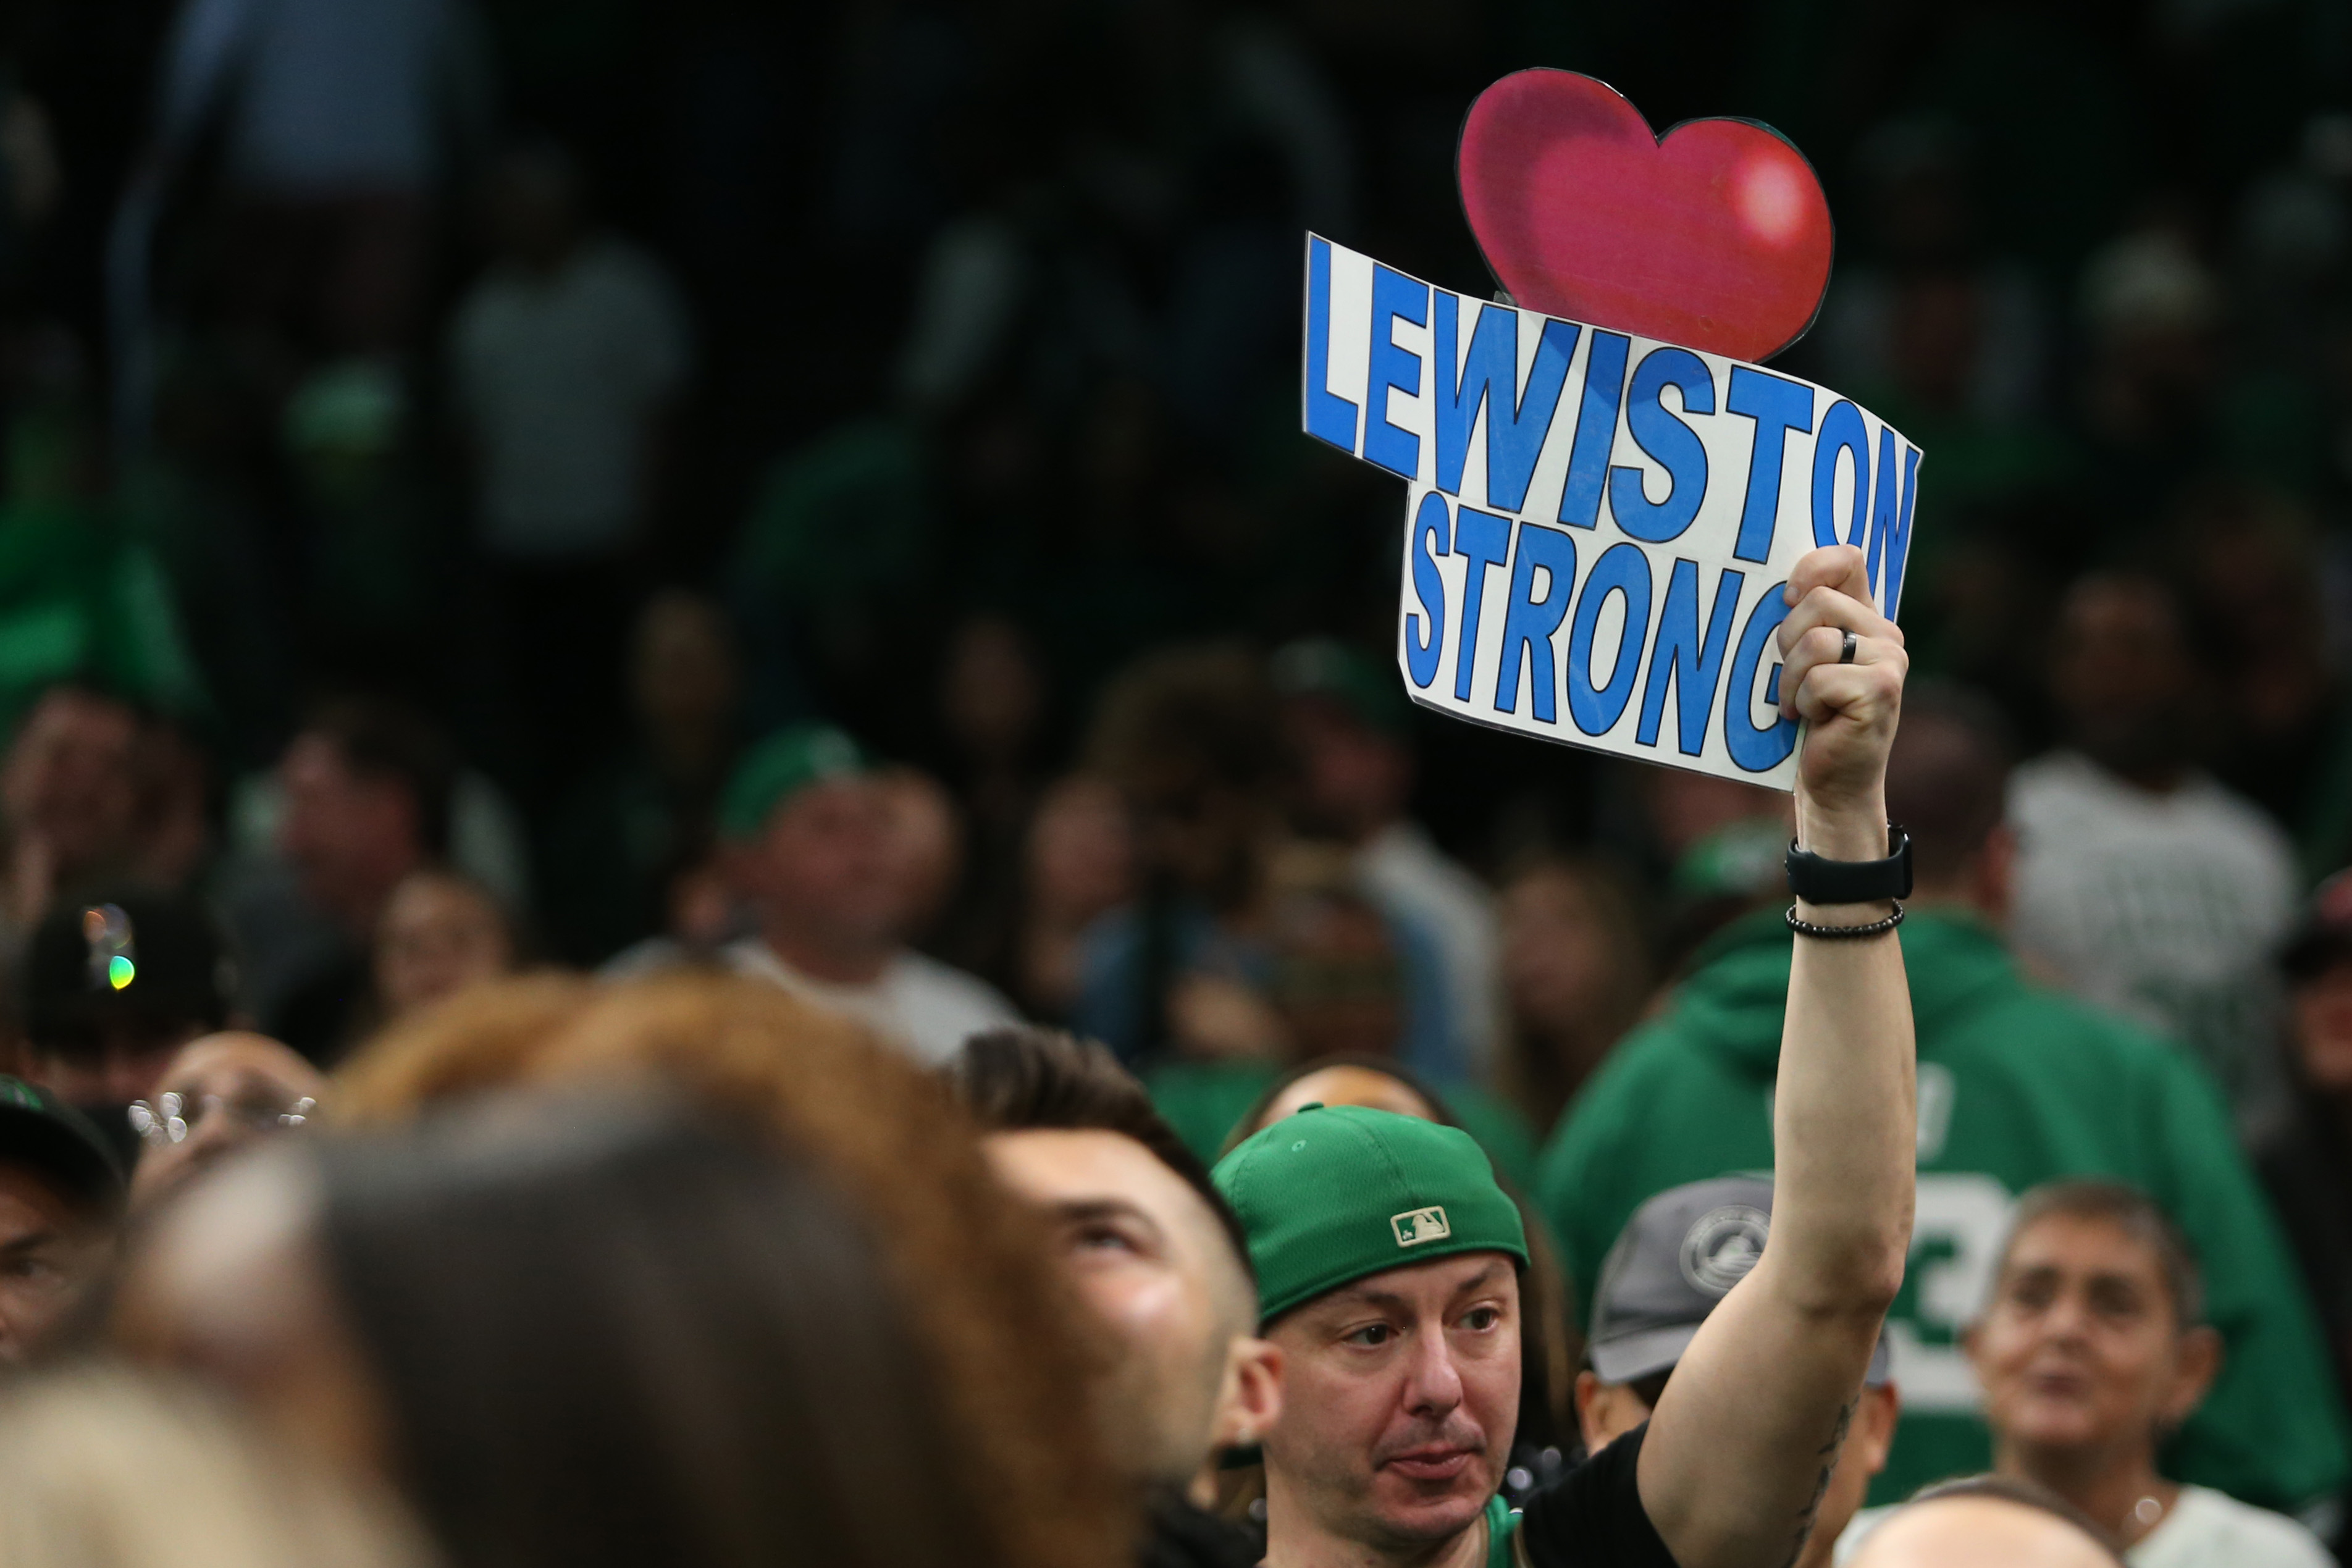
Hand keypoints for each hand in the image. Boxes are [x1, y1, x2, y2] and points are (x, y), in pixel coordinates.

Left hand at [1773, 545, 1905, 860]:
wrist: (1833, 780)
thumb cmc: (1812, 719)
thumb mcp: (1803, 663)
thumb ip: (1803, 621)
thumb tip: (1778, 587)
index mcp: (1867, 618)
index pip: (1846, 558)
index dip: (1810, 568)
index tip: (1786, 597)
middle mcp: (1886, 634)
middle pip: (1817, 602)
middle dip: (1787, 641)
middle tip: (1792, 677)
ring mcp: (1890, 661)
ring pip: (1815, 641)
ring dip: (1792, 678)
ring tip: (1800, 702)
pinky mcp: (1881, 690)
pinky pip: (1819, 678)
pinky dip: (1804, 701)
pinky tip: (1813, 720)